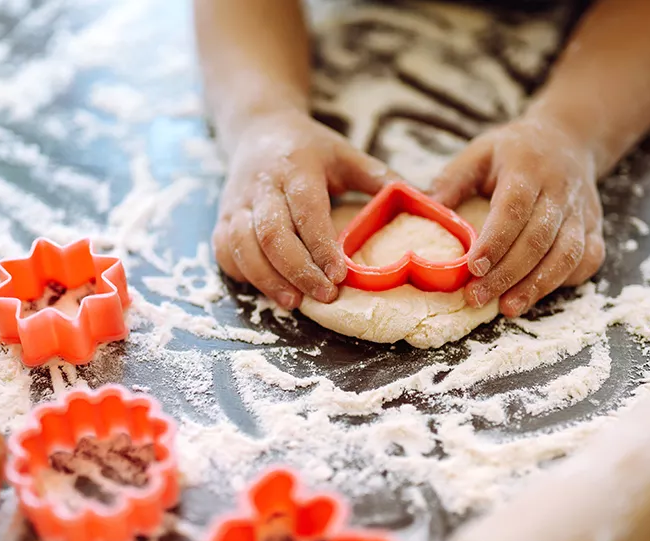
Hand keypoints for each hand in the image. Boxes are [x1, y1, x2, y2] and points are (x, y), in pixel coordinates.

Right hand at [213, 109, 394, 309]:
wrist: (258, 128)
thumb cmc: (309, 148)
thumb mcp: (346, 154)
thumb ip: (379, 179)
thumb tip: (426, 202)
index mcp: (296, 166)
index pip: (306, 210)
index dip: (320, 246)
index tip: (339, 275)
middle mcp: (261, 184)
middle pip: (271, 233)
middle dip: (296, 270)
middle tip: (323, 296)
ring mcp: (236, 201)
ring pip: (242, 245)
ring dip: (266, 278)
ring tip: (293, 303)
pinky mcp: (222, 216)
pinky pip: (224, 250)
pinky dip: (242, 273)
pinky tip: (266, 289)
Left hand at [429, 117, 605, 317]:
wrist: (568, 139)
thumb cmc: (514, 152)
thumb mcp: (479, 152)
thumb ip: (453, 180)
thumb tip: (428, 210)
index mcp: (527, 169)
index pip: (513, 209)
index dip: (494, 241)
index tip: (473, 267)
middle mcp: (559, 191)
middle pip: (538, 239)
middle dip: (507, 274)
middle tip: (477, 298)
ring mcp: (582, 211)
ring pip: (567, 254)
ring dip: (538, 285)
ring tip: (508, 308)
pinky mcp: (594, 227)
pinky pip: (588, 259)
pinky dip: (566, 280)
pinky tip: (539, 293)